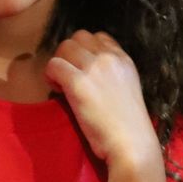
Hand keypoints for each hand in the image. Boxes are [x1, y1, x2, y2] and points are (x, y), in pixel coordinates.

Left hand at [44, 31, 160, 171]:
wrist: (131, 144)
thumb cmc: (129, 127)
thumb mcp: (127, 90)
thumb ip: (112, 76)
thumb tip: (89, 74)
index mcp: (124, 60)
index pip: (98, 37)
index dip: (85, 51)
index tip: (83, 70)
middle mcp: (110, 58)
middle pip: (79, 37)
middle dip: (69, 54)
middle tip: (68, 76)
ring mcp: (94, 68)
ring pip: (64, 46)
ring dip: (59, 63)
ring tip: (62, 85)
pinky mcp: (78, 83)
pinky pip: (53, 65)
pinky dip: (50, 76)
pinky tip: (58, 92)